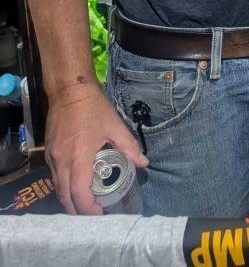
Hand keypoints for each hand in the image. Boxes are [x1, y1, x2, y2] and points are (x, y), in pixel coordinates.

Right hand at [45, 81, 147, 214]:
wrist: (69, 89)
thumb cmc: (93, 107)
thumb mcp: (114, 125)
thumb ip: (129, 146)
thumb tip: (143, 163)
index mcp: (79, 156)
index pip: (79, 193)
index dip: (89, 209)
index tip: (100, 213)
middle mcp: (61, 161)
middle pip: (65, 197)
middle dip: (78, 211)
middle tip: (93, 214)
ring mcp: (52, 158)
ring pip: (58, 188)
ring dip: (70, 200)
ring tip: (86, 203)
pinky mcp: (47, 153)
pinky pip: (55, 177)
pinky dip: (65, 186)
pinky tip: (77, 184)